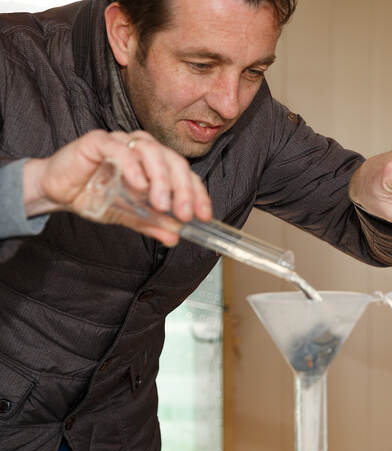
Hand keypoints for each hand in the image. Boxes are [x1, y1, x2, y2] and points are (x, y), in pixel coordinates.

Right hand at [22, 130, 211, 244]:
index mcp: (155, 164)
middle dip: (183, 189)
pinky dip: (132, 166)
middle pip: (173, 161)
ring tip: (161, 203)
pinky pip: (120, 148)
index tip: (203, 216)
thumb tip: (176, 237)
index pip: (185, 174)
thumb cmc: (94, 196)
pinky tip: (138, 186)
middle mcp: (142, 149)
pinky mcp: (98, 141)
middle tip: (184, 213)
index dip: (197, 194)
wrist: (57, 191)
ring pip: (151, 151)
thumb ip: (153, 223)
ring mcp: (121, 142)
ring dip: (161, 178)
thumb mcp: (129, 215)